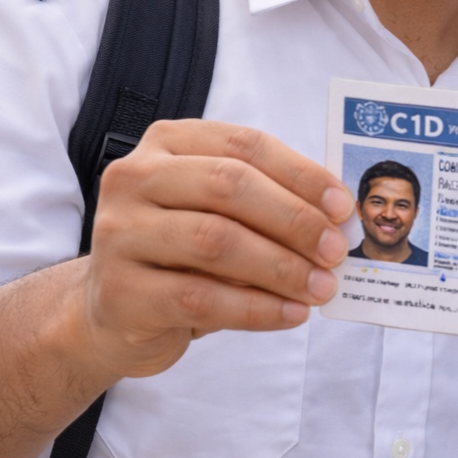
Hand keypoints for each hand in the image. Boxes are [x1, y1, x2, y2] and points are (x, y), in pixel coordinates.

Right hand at [73, 120, 354, 380]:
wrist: (115, 314)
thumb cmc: (182, 253)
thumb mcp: (220, 214)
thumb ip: (268, 205)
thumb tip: (337, 222)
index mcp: (168, 143)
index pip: (244, 145)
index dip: (301, 174)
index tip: (343, 207)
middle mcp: (135, 178)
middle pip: (229, 186)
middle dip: (294, 220)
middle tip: (335, 251)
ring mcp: (120, 233)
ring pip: (215, 241)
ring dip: (281, 267)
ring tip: (321, 288)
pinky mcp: (119, 291)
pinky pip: (200, 298)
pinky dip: (256, 308)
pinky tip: (291, 314)